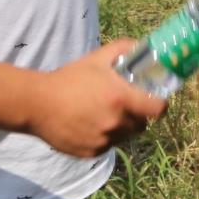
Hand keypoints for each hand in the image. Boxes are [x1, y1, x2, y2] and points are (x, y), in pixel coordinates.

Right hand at [24, 40, 166, 156]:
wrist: (38, 104)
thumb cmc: (69, 78)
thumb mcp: (97, 58)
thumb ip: (123, 48)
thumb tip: (143, 46)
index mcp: (121, 98)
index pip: (158, 109)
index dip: (160, 104)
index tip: (155, 99)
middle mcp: (116, 122)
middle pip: (141, 124)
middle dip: (137, 115)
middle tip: (124, 105)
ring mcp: (104, 140)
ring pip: (125, 136)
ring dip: (121, 127)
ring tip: (103, 113)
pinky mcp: (92, 153)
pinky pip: (108, 146)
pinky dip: (104, 138)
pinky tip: (89, 124)